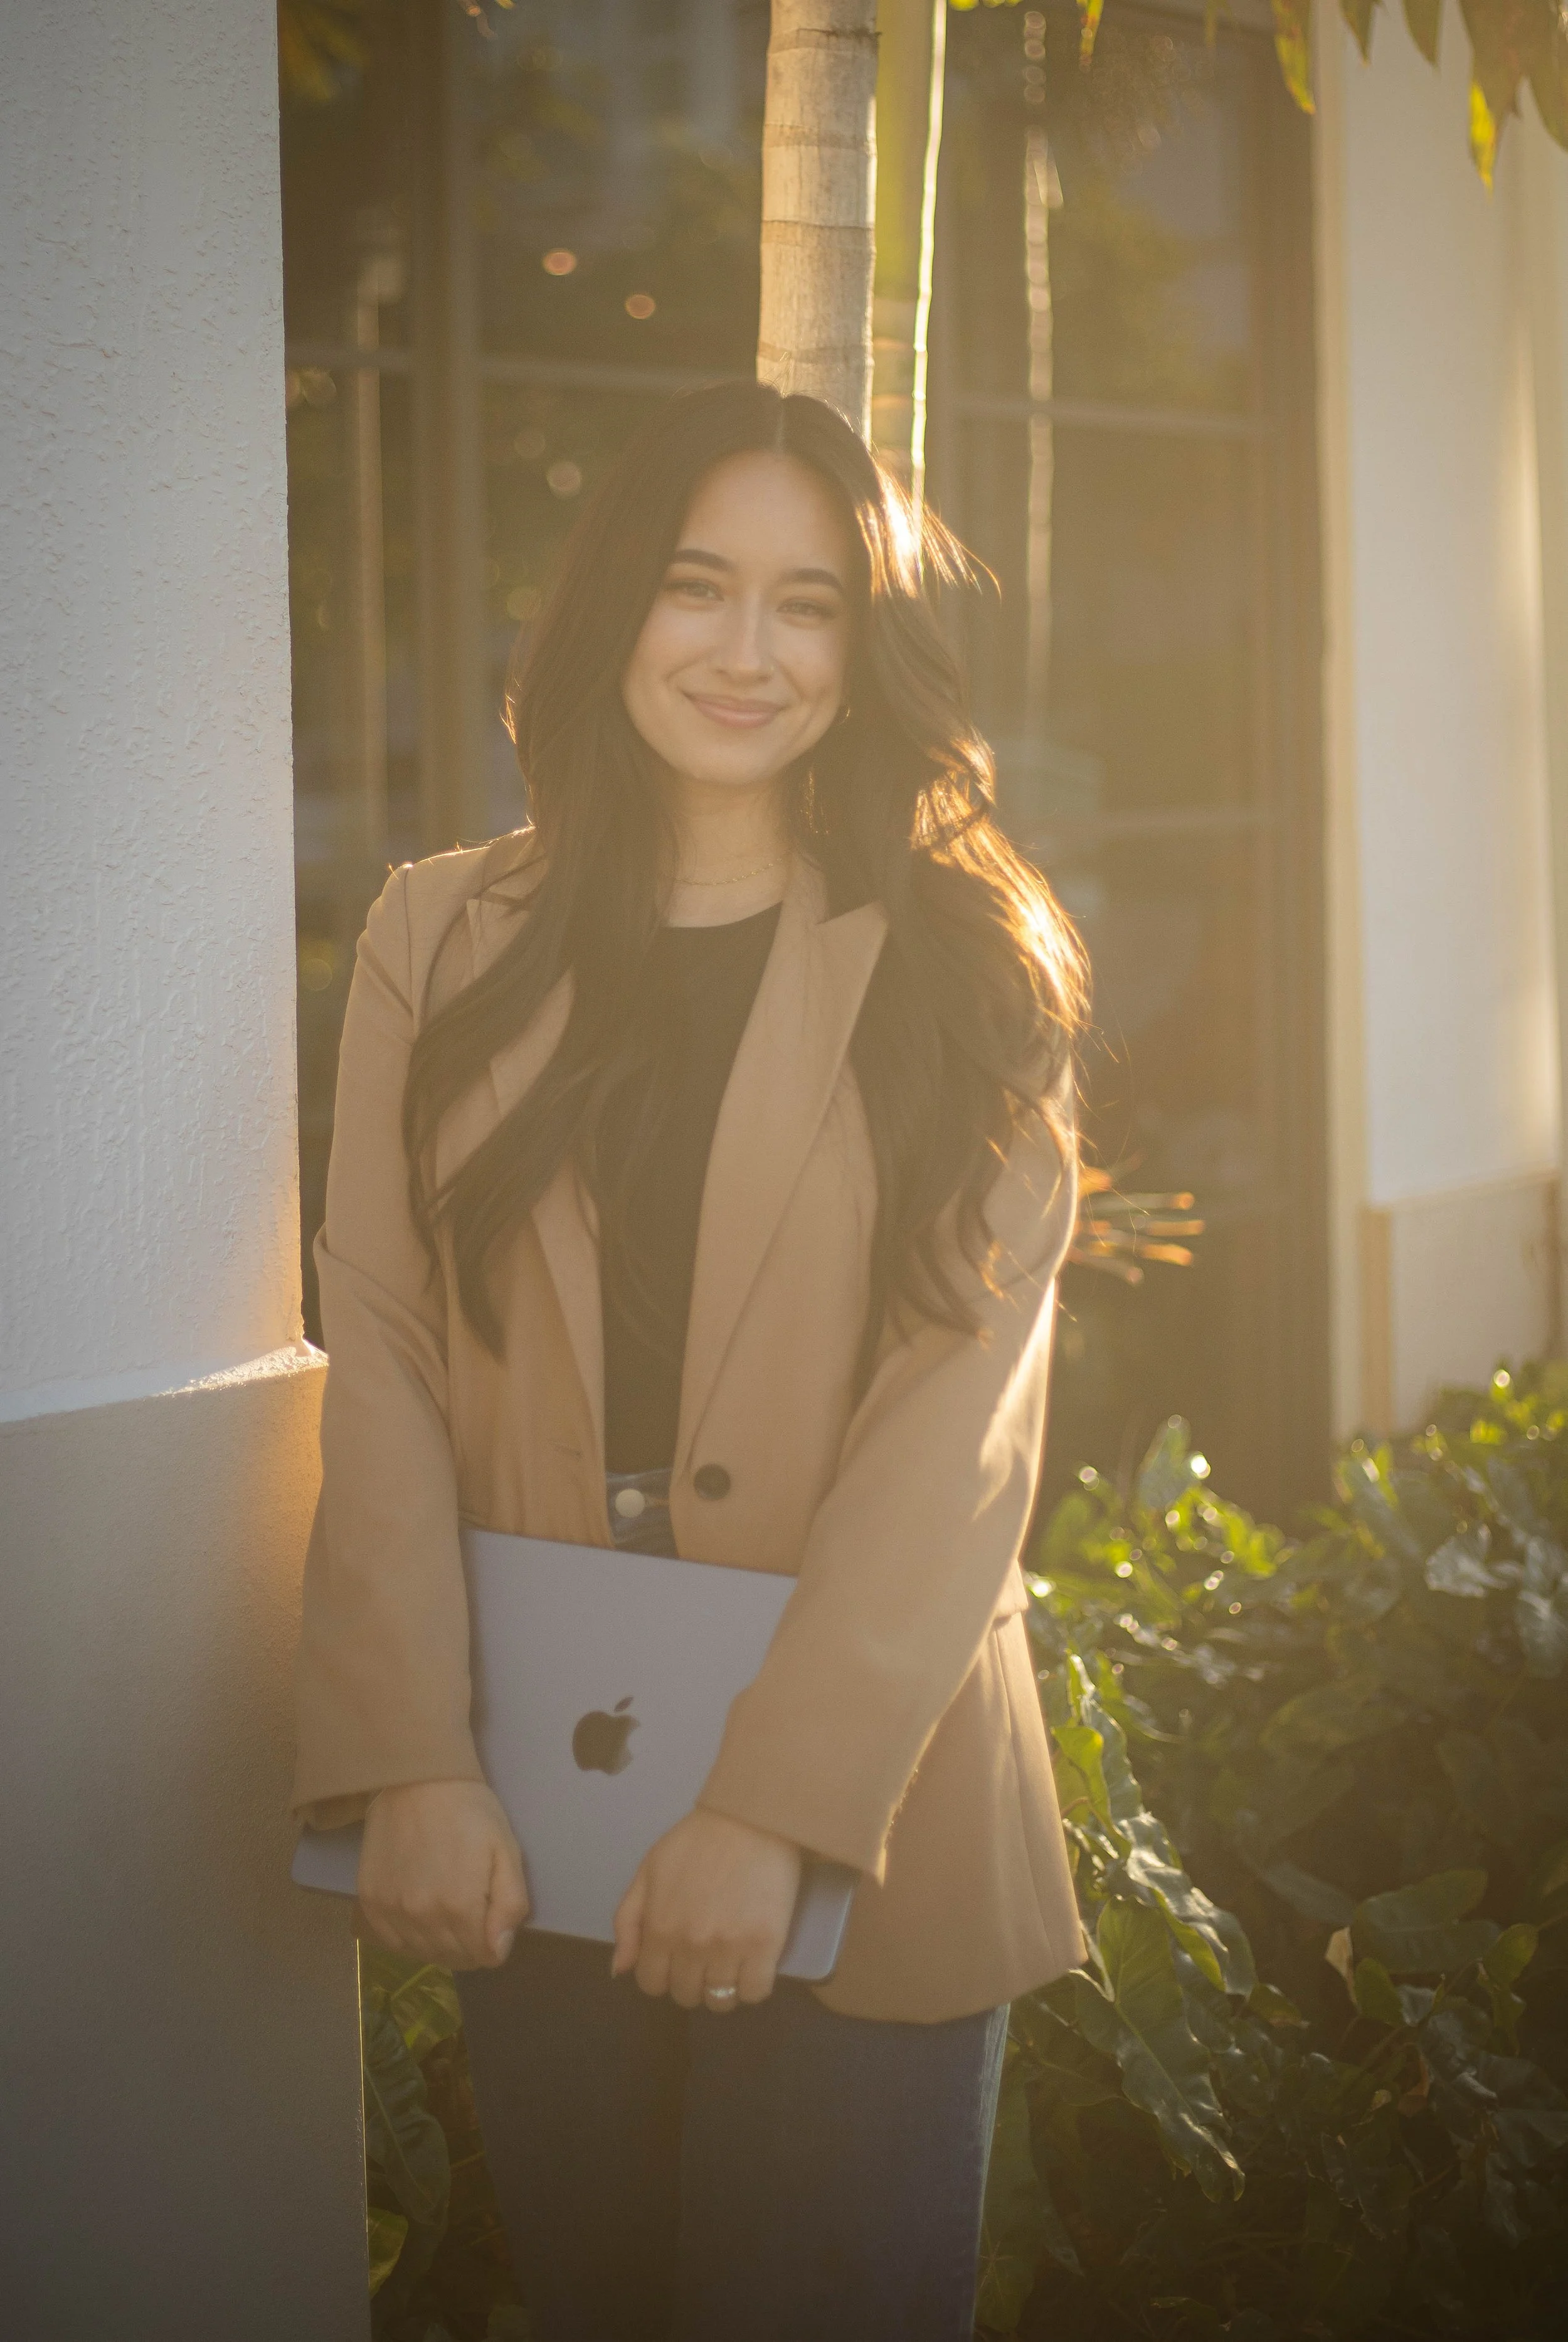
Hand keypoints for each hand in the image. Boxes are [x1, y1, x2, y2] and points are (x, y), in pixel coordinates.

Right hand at [357, 1780, 528, 1970]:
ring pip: (424, 1954)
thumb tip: (499, 1951)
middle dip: (471, 1944)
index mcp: (460, 1907)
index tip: (493, 1916)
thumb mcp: (506, 1850)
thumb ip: (510, 1905)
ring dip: (441, 1943)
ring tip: (447, 1908)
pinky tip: (420, 1911)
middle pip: (455, 1959)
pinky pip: (393, 1942)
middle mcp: (422, 1918)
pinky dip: (411, 1936)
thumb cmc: (469, 1811)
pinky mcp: (369, 1902)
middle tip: (474, 1909)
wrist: (416, 1779)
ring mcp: (391, 1912)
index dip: (495, 1941)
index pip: (485, 1958)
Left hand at [611, 1809, 800, 2009]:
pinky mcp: (765, 1946)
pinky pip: (754, 1993)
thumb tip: (620, 1969)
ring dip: (721, 1989)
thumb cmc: (697, 1840)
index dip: (662, 1974)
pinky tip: (752, 1965)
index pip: (651, 1984)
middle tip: (704, 1957)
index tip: (676, 1959)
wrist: (750, 1816)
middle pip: (685, 1995)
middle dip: (691, 1981)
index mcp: (660, 1928)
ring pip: (719, 2001)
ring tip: (729, 1963)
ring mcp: (729, 1948)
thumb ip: (628, 1921)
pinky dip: (751, 1987)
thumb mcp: (648, 1871)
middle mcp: (691, 1945)